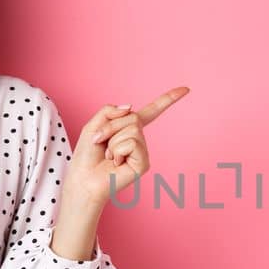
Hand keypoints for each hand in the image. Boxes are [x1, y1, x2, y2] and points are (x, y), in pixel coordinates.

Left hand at [67, 86, 189, 205]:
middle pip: (132, 117)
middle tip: (99, 142)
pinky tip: (116, 163)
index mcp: (128, 129)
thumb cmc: (87, 156)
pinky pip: (132, 143)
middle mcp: (139, 139)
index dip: (168, 99)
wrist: (83, 179)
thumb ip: (110, 110)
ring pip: (132, 130)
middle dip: (111, 127)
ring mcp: (143, 151)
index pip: (151, 112)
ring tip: (108, 155)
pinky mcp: (144, 163)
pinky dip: (118, 150)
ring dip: (113, 141)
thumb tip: (131, 107)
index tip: (185, 89)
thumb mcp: (93, 125)